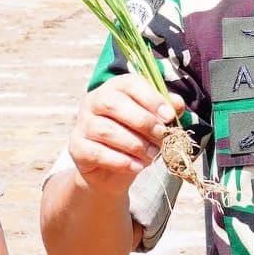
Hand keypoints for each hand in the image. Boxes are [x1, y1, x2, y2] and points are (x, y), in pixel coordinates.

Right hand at [64, 75, 178, 188]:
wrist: (110, 171)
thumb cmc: (134, 138)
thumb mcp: (153, 123)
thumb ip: (165, 111)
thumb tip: (177, 104)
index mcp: (114, 88)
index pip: (129, 83)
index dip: (151, 98)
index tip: (169, 116)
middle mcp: (93, 101)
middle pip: (113, 103)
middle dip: (142, 121)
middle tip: (161, 136)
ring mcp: (82, 124)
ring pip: (105, 130)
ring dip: (134, 144)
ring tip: (152, 154)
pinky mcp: (76, 147)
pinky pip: (97, 153)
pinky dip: (121, 161)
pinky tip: (136, 166)